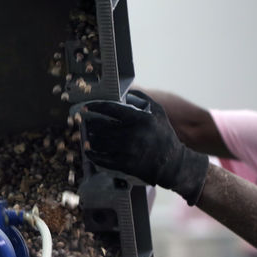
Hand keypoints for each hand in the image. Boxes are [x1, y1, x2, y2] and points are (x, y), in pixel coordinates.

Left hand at [78, 90, 209, 205]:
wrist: (171, 163)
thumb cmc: (164, 135)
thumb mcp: (158, 112)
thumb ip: (142, 98)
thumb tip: (125, 92)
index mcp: (139, 119)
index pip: (111, 109)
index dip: (95, 107)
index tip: (85, 107)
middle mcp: (132, 134)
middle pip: (101, 126)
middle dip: (90, 124)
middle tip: (86, 122)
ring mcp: (127, 151)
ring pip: (99, 142)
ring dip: (90, 138)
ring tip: (88, 135)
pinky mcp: (124, 164)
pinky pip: (102, 159)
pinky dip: (93, 154)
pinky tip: (89, 151)